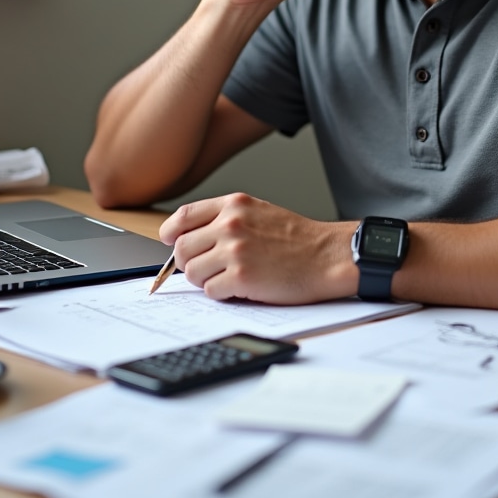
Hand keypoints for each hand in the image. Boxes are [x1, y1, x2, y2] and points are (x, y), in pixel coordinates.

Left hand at [158, 193, 354, 304]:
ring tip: (229, 277)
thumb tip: (187, 237)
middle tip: (208, 268)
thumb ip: (224, 218)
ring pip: (192, 272)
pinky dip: (222, 293)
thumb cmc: (297, 238)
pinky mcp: (242, 277)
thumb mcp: (258, 211)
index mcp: (233, 205)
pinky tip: (241, 287)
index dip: (171, 233)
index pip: (182, 217)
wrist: (327, 256)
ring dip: (206, 280)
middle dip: (190, 263)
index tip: (170, 243)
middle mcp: (230, 224)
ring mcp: (235, 250)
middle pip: (181, 249)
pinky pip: (210, 291)